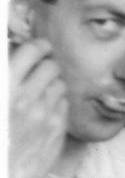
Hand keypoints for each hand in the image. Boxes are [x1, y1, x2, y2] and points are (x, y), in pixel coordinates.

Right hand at [8, 39, 67, 177]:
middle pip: (51, 66)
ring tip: (41, 90)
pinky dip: (57, 102)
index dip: (37, 47)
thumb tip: (14, 55)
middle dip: (47, 64)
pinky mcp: (56, 130)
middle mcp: (25, 98)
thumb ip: (5, 78)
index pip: (31, 51)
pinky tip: (44, 109)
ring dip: (52, 83)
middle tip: (41, 67)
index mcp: (3, 87)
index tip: (37, 48)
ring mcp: (44, 114)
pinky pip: (64, 104)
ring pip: (60, 84)